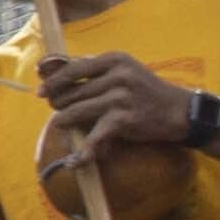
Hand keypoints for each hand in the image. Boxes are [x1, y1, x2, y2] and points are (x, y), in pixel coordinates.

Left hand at [35, 47, 197, 155]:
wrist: (179, 111)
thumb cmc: (145, 90)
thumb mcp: (123, 70)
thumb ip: (94, 71)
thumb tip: (52, 69)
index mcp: (114, 59)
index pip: (73, 68)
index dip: (53, 80)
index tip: (40, 89)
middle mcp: (117, 75)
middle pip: (72, 91)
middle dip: (59, 102)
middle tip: (56, 108)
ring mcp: (120, 97)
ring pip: (76, 111)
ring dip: (64, 121)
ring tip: (61, 125)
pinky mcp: (124, 119)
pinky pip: (95, 136)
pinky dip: (85, 150)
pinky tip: (76, 160)